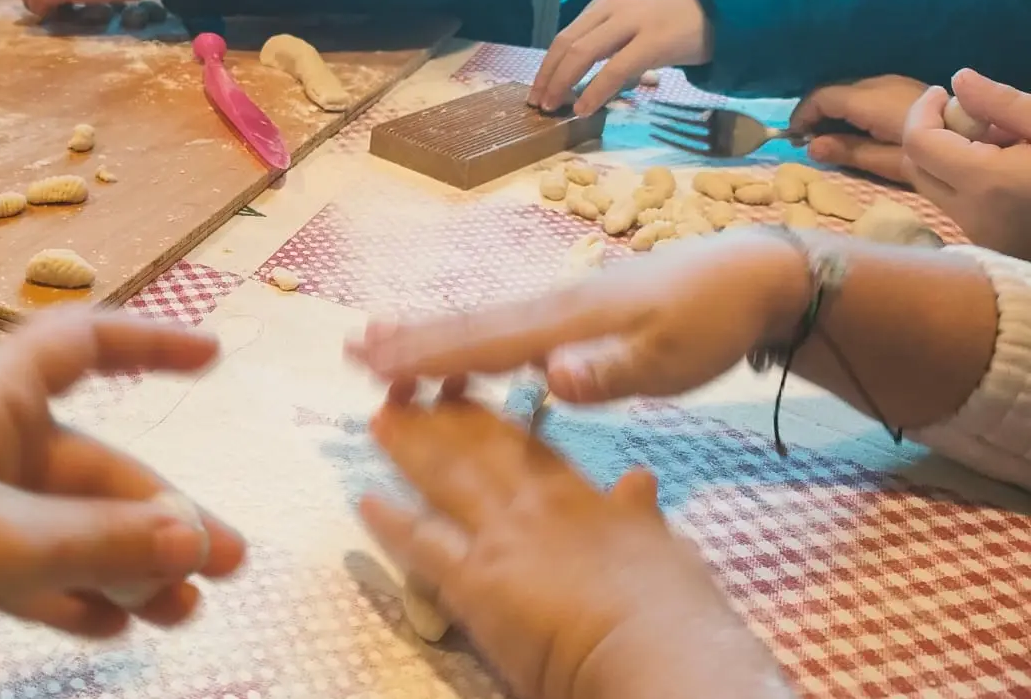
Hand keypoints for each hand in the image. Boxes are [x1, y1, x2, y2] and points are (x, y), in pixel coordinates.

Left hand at [0, 314, 242, 698]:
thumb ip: (100, 541)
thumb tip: (197, 531)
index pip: (81, 345)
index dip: (149, 344)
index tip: (214, 356)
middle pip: (91, 461)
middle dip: (159, 510)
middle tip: (229, 565)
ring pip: (65, 525)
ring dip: (126, 563)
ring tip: (183, 612)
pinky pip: (27, 570)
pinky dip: (73, 594)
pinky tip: (114, 627)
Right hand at [347, 229, 808, 404]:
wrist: (749, 277)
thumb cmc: (709, 324)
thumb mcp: (670, 360)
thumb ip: (607, 371)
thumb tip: (548, 378)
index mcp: (564, 322)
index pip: (480, 343)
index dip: (424, 356)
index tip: (373, 366)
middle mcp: (550, 307)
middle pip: (467, 325)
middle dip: (408, 339)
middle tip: (351, 349)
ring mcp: (561, 304)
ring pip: (480, 322)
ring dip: (428, 334)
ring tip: (380, 340)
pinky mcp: (574, 309)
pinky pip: (503, 325)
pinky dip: (466, 334)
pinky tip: (458, 345)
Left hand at [361, 398, 786, 698]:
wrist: (657, 651)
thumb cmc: (673, 611)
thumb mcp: (666, 548)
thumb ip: (640, 513)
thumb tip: (641, 479)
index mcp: (581, 497)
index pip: (526, 445)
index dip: (489, 416)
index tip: (463, 391)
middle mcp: (535, 505)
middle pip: (476, 447)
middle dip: (438, 415)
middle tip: (405, 387)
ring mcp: (501, 538)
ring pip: (443, 479)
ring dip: (408, 446)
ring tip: (378, 420)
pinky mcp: (475, 581)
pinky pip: (422, 544)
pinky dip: (391, 520)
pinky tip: (365, 500)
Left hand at [532, 0, 712, 115]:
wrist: (727, 7)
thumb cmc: (681, 21)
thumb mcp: (637, 24)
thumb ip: (611, 43)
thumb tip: (584, 79)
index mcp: (606, 2)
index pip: (565, 36)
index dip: (547, 66)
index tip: (538, 89)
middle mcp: (614, 7)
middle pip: (567, 45)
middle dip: (548, 77)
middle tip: (538, 103)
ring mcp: (634, 22)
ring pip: (583, 54)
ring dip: (562, 83)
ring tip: (553, 107)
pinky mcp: (654, 41)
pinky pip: (614, 69)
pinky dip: (594, 91)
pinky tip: (584, 108)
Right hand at [789, 75, 926, 181]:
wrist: (981, 136)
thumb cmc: (934, 154)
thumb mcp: (890, 162)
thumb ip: (850, 152)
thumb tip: (812, 147)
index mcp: (871, 101)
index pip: (822, 97)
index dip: (802, 115)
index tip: (793, 139)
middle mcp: (879, 84)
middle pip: (833, 92)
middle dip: (815, 114)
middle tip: (808, 142)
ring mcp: (892, 83)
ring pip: (848, 92)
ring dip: (833, 112)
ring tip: (829, 138)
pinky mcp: (903, 88)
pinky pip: (864, 93)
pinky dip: (850, 109)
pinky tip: (854, 130)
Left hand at [904, 71, 1030, 259]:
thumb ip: (1003, 103)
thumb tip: (959, 80)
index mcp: (986, 182)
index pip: (918, 143)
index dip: (923, 111)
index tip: (942, 92)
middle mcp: (972, 214)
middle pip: (916, 166)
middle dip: (931, 132)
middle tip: (970, 113)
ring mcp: (980, 234)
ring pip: (934, 187)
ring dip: (949, 155)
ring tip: (1000, 137)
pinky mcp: (992, 242)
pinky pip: (958, 203)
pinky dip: (967, 176)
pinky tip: (1009, 162)